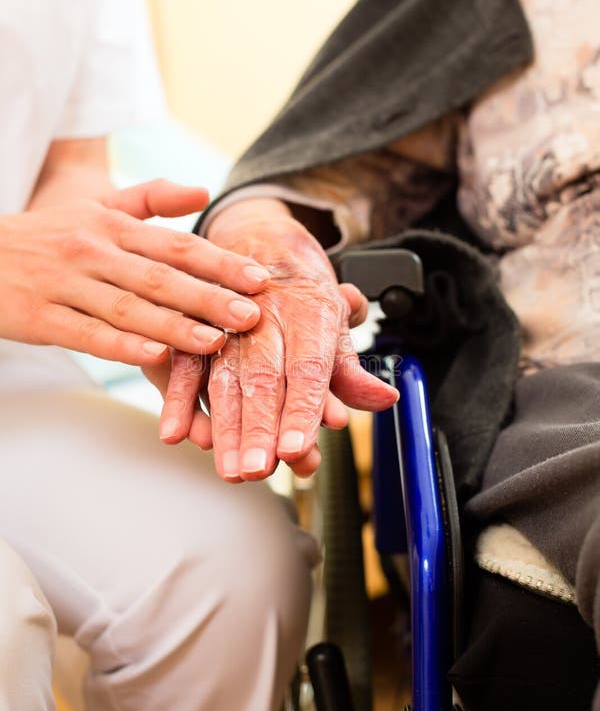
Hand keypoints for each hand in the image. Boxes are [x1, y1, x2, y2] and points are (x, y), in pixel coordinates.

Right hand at [0, 180, 270, 364]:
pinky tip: (154, 355)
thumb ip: (150, 200)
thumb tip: (203, 190)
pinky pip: (87, 333)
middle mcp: (92, 250)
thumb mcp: (96, 206)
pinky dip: (121, 344)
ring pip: (127, 307)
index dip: (219, 263)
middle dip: (209, 297)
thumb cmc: (49, 234)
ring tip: (215, 341)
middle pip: (159, 277)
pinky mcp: (41, 316)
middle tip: (251, 316)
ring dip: (173, 325)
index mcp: (112, 225)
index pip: (176, 245)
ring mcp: (65, 284)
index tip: (260, 279)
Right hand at [152, 198, 397, 480]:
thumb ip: (352, 369)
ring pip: (223, 379)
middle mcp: (267, 317)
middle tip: (257, 469)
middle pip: (262, 379)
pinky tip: (176, 432)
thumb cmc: (303, 292)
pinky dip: (179, 401)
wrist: (261, 240)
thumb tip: (383, 399)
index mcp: (309, 313)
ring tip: (229, 468)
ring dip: (225, 428)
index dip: (301, 410)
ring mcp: (228, 322)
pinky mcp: (198, 327)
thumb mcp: (337, 321)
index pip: (307, 369)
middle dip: (259, 429)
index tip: (295, 448)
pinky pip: (186, 365)